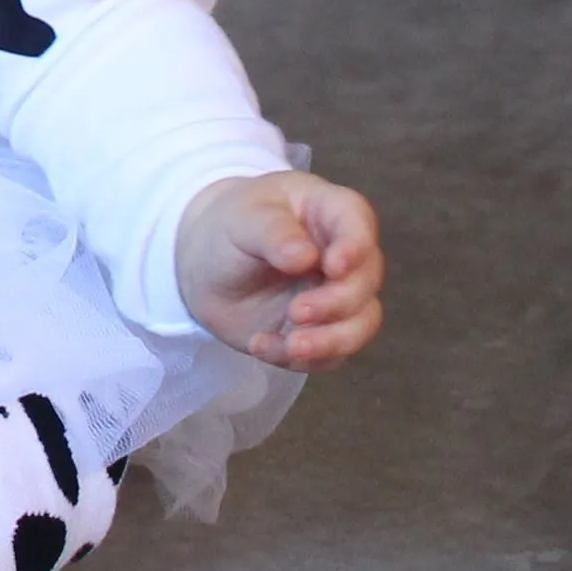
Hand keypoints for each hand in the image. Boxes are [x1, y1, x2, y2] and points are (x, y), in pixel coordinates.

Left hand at [174, 171, 383, 371]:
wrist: (206, 270)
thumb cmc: (232, 229)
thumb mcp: (242, 219)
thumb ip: (273, 232)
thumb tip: (305, 256)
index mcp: (329, 211)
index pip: (357, 222)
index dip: (355, 246)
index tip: (334, 267)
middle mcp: (344, 256)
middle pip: (366, 281)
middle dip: (337, 302)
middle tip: (296, 312)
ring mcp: (337, 296)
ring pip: (361, 323)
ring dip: (331, 341)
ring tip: (291, 346)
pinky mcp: (324, 332)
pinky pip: (331, 354)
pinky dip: (302, 358)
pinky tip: (261, 346)